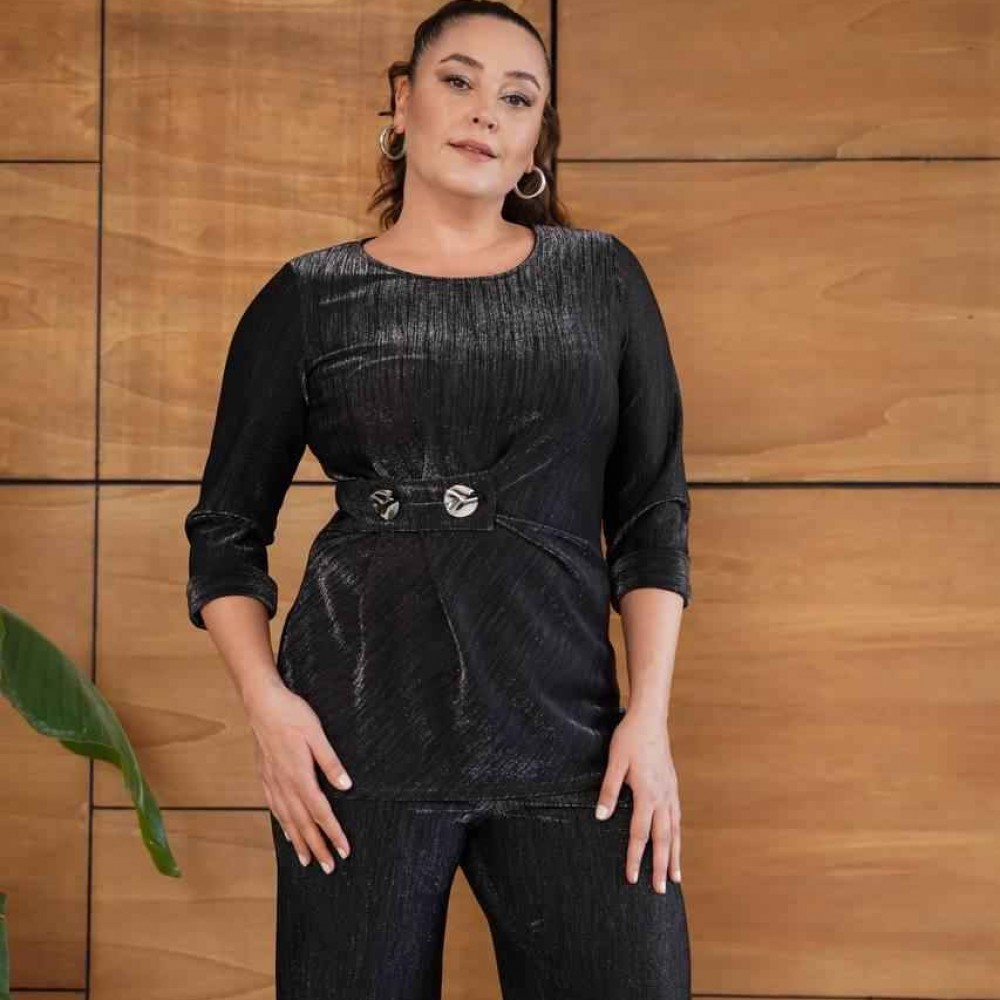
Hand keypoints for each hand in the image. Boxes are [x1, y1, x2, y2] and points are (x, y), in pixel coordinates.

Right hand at [243, 678, 353, 872]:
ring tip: (308, 860)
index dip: (333, 833)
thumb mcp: (317, 734)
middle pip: (303, 823)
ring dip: (299, 841)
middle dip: (317, 847)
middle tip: (328, 867)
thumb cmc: (291, 715)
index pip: (320, 812)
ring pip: (287, 819)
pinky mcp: (265, 777)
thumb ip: (330, 762)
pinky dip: (283, 824)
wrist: (262, 704)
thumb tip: (346, 785)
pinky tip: (287, 832)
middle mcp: (284, 784)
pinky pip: (275, 808)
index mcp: (299, 776)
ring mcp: (272, 782)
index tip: (344, 851)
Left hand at [594, 705, 681, 892]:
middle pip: (663, 839)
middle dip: (662, 866)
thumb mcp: (615, 762)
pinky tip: (676, 843)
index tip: (632, 878)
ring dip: (675, 856)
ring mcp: (670, 792)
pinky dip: (678, 835)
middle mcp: (663, 797)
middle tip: (661, 891)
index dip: (635, 857)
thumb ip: (609, 790)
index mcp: (647, 793)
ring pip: (674, 831)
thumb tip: (601, 817)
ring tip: (677, 878)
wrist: (650, 718)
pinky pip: (677, 817)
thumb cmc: (629, 738)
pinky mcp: (672, 785)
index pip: (639, 833)